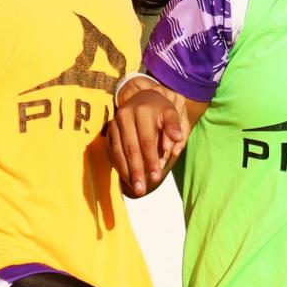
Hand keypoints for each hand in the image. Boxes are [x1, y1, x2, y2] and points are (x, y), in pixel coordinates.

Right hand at [104, 79, 188, 196]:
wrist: (142, 96)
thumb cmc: (160, 109)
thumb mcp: (171, 112)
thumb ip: (175, 126)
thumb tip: (177, 140)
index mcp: (142, 111)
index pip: (146, 140)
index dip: (151, 159)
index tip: (156, 176)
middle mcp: (125, 115)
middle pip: (130, 148)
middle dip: (136, 170)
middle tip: (142, 190)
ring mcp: (114, 123)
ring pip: (118, 151)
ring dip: (126, 172)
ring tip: (135, 188)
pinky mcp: (109, 130)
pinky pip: (112, 151)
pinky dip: (119, 166)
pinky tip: (126, 179)